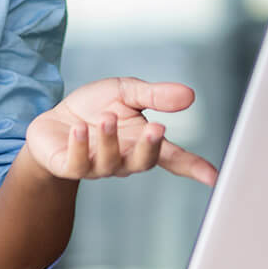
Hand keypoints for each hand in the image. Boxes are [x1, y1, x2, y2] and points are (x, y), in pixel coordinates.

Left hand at [26, 77, 216, 186]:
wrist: (53, 120)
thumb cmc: (94, 107)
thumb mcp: (126, 92)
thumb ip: (155, 95)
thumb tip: (189, 95)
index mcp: (141, 141)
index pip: (173, 157)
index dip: (194, 167)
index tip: (214, 176)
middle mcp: (123, 158)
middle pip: (143, 162)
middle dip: (150, 147)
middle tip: (156, 128)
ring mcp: (97, 166)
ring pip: (109, 161)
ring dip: (110, 140)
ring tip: (106, 117)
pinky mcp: (70, 167)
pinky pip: (78, 162)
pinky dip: (80, 146)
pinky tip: (78, 130)